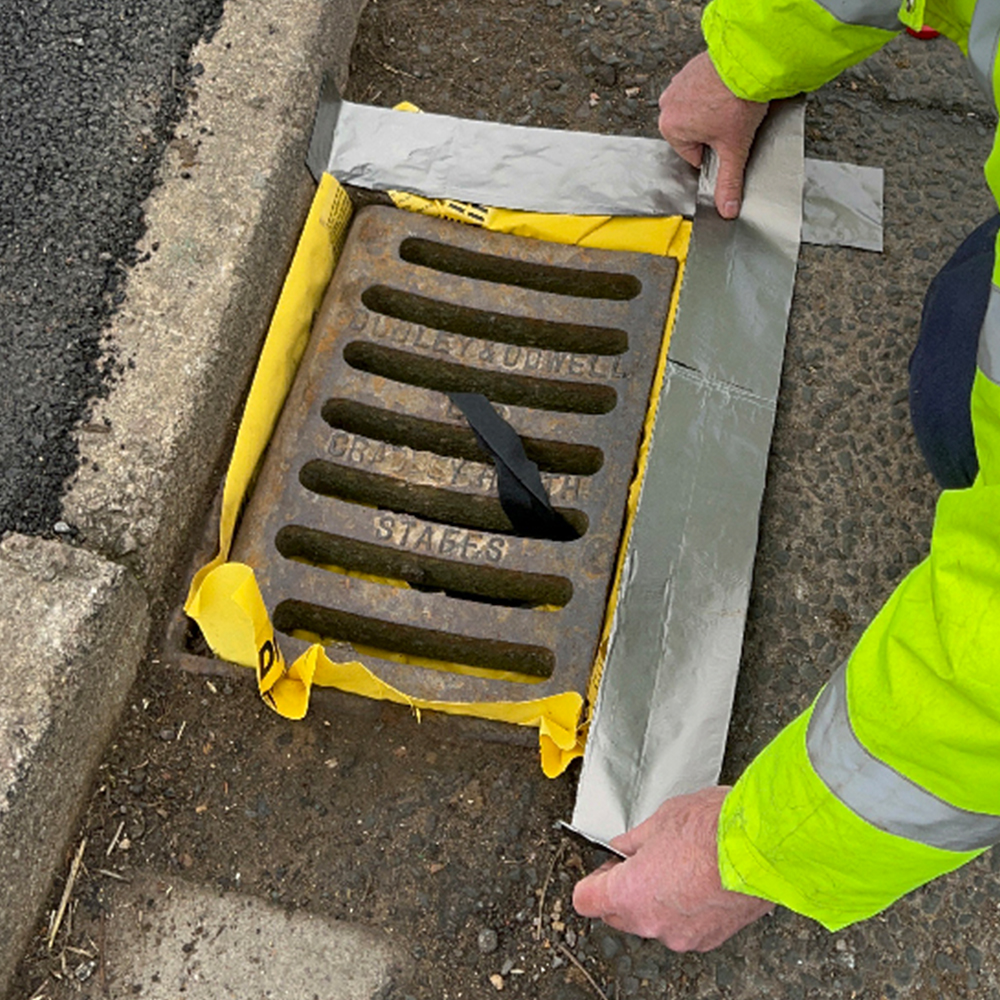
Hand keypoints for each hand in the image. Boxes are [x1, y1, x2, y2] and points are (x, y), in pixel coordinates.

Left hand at [572, 786, 772, 951]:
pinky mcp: (710, 938)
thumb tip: (624, 847)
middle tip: (637, 862)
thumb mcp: (661, 820)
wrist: (763, 847)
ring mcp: (682, 934)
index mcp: (629, 893)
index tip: (605, 866)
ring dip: (656, 901)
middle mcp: (651, 922)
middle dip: (622, 891)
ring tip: (675, 867)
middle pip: (617, 915)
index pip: (585, 900)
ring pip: (653, 922)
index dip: (593, 879)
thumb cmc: (713, 829)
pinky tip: (698, 881)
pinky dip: (685, 909)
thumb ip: (634, 841)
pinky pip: (684, 926)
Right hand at [658, 52, 769, 218]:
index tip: (728, 139)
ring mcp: (678, 83)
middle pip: (694, 133)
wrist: (750, 60)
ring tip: (732, 105)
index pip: (694, 154)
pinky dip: (716, 91)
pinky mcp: (691, 67)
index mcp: (670, 128)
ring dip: (714, 110)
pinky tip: (730, 90)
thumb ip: (728, 182)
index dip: (715, 151)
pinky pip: (702, 89)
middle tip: (732, 121)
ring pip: (699, 111)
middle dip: (713, 130)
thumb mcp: (733, 149)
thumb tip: (726, 210)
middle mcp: (668, 105)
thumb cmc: (737, 100)